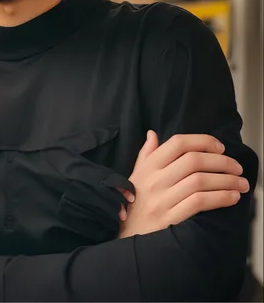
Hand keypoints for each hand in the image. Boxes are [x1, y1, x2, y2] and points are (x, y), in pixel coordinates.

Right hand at [118, 131, 248, 237]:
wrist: (125, 233)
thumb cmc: (133, 202)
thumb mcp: (135, 174)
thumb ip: (146, 153)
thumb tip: (153, 134)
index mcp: (149, 166)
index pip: (178, 144)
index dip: (202, 141)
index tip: (219, 147)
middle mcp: (155, 180)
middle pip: (193, 161)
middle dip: (221, 162)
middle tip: (237, 167)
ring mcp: (162, 199)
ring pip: (200, 181)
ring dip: (226, 180)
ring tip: (240, 183)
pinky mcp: (170, 219)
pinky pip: (199, 203)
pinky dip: (220, 198)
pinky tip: (232, 197)